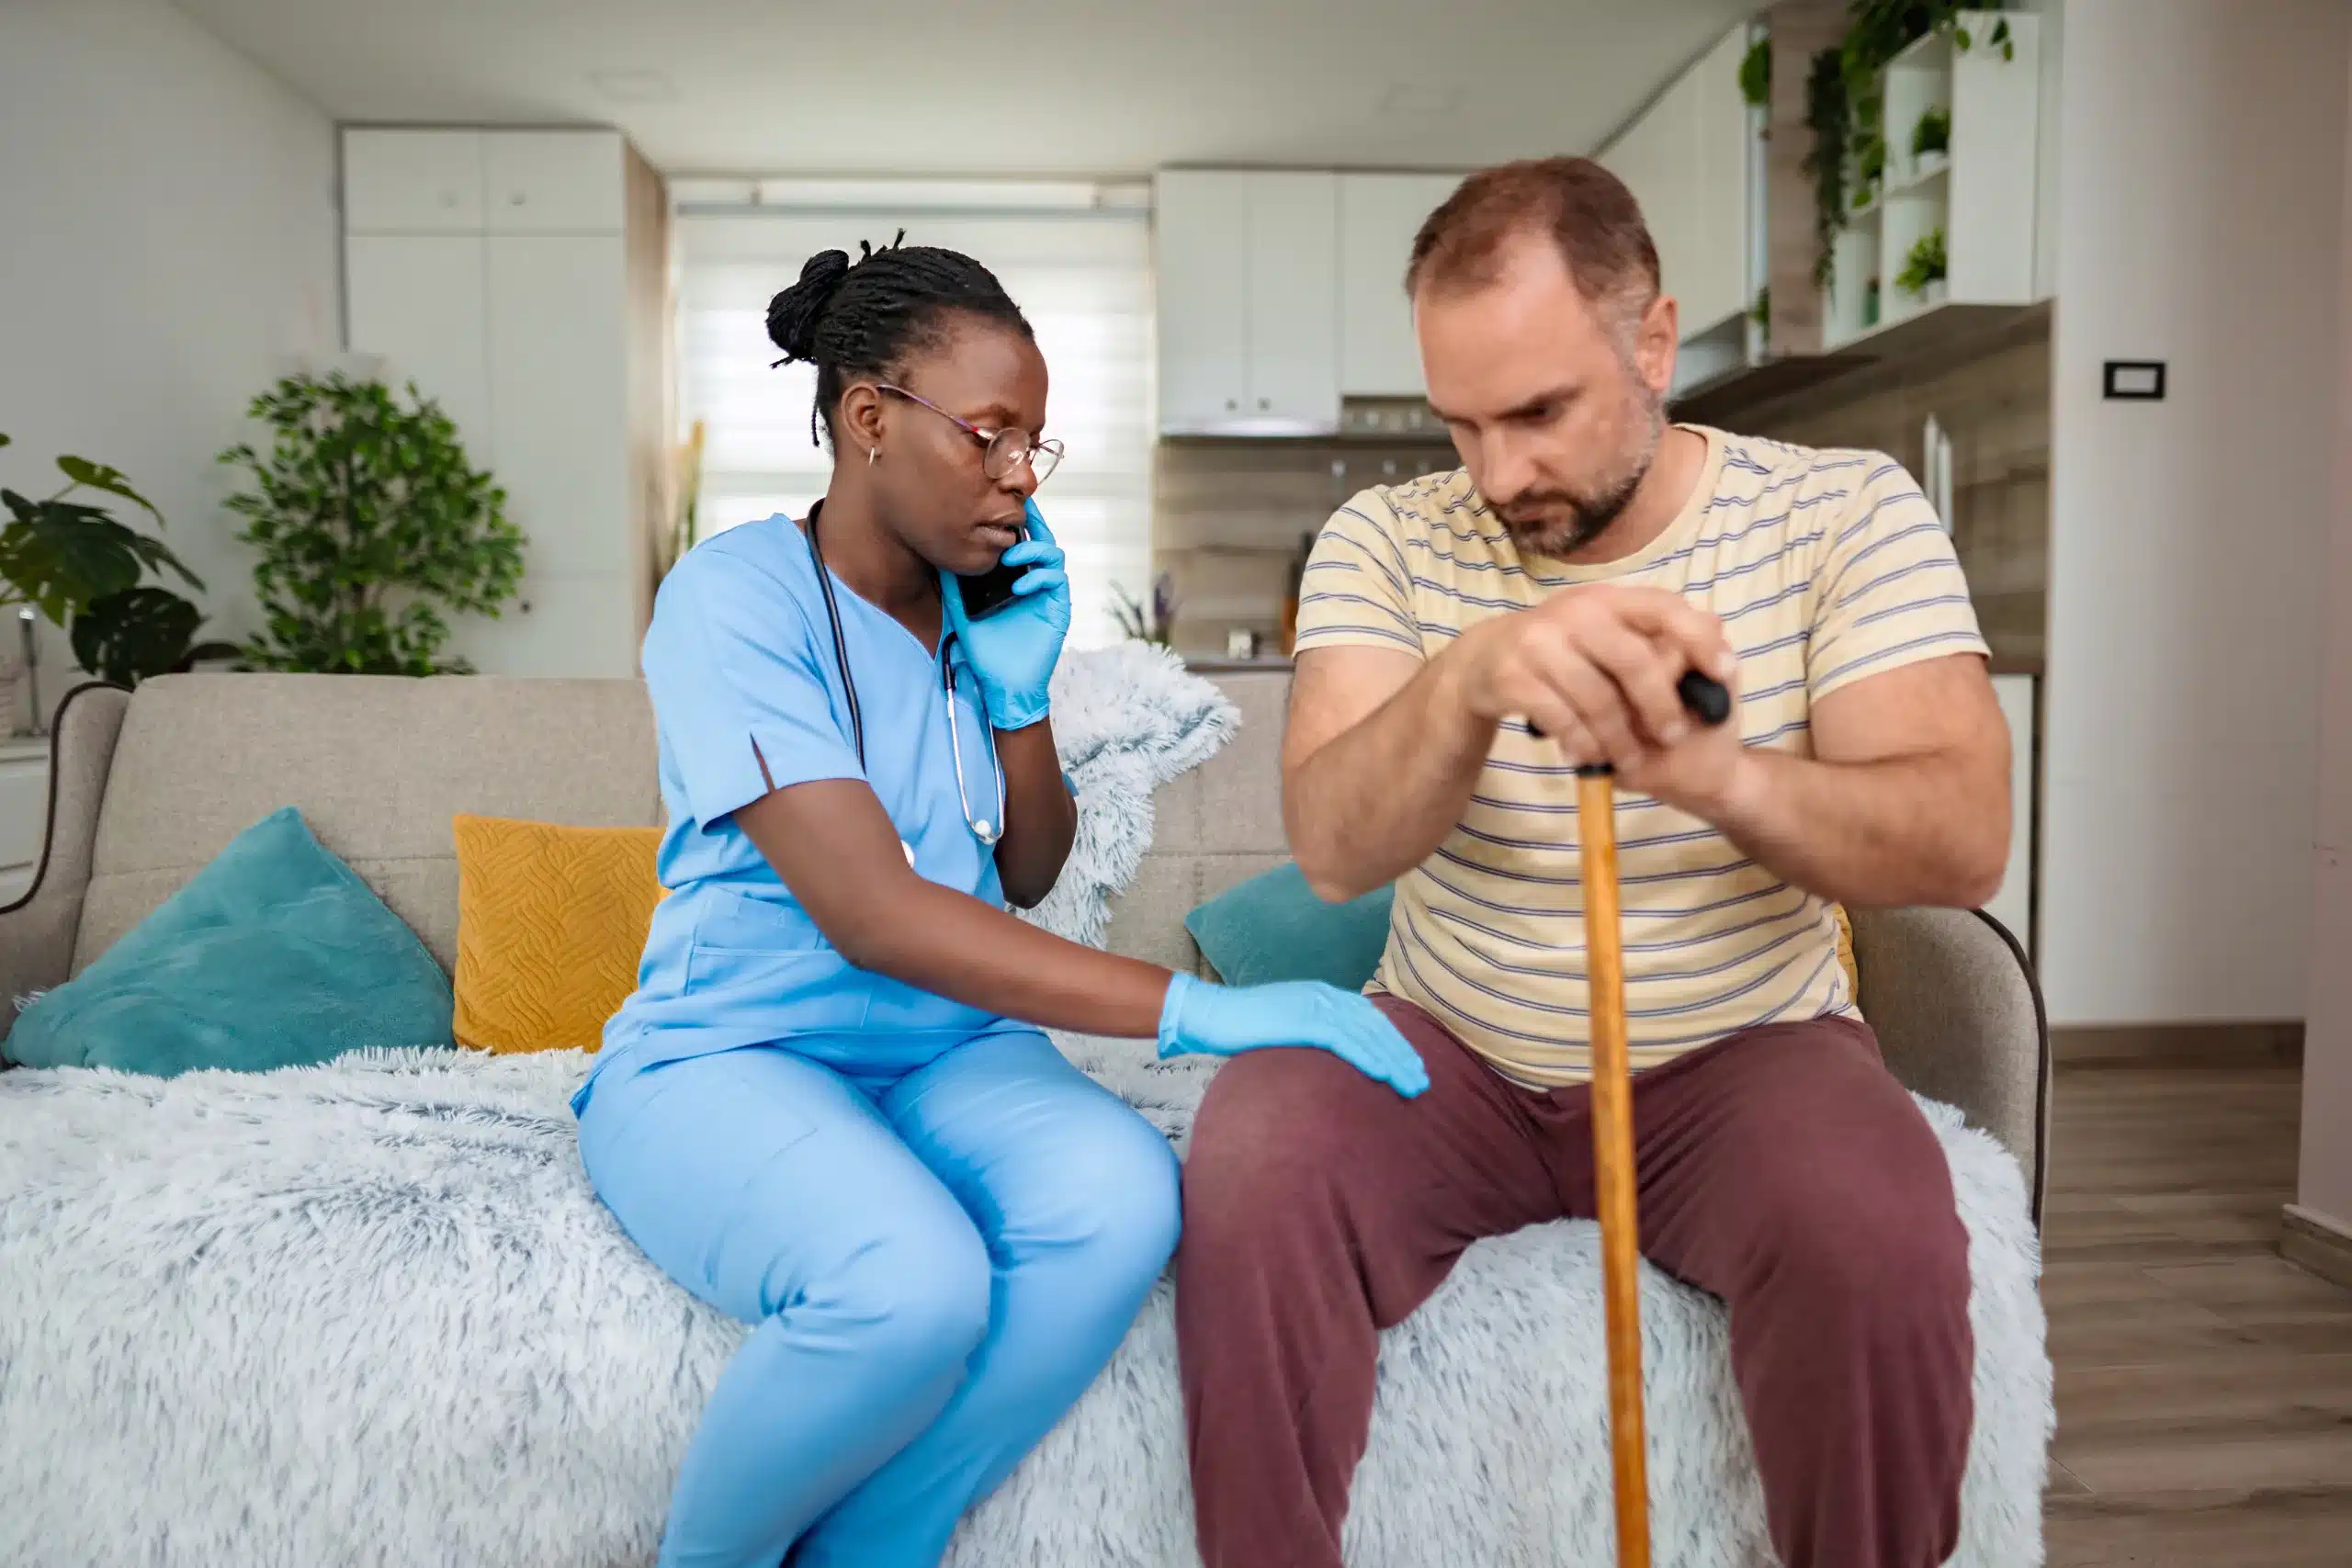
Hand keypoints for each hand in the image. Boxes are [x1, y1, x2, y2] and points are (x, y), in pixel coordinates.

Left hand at [946, 498, 1070, 730]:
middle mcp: (1034, 580)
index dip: (1016, 520)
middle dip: (1031, 522)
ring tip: (1009, 557)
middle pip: (1041, 539)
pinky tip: (1019, 586)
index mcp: (1015, 577)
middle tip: (1016, 512)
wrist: (1003, 683)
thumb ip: (955, 584)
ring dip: (1032, 549)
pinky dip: (1038, 576)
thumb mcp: (962, 611)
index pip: (1019, 541)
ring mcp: (1047, 593)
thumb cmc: (986, 650)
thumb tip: (942, 554)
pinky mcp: (1058, 607)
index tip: (1003, 502)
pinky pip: (1056, 579)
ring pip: (1053, 554)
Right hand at [1156, 972, 1427, 1097]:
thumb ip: (1311, 1034)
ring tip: (1413, 1085)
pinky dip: (1368, 1057)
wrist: (1210, 1015)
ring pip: (1366, 1034)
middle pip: (1375, 1026)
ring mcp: (1314, 1006)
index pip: (1370, 1018)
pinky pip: (1344, 1040)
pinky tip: (1385, 1074)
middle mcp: (1324, 995)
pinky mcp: (1303, 1021)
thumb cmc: (1242, 1027)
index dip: (1395, 1042)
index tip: (1412, 1065)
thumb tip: (1331, 1059)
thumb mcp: (1285, 1026)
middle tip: (1423, 1081)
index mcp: (1323, 995)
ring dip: (1394, 1060)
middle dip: (1403, 1054)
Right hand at [1455, 584, 1743, 812]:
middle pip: (1632, 660)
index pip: (1663, 607)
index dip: (1698, 638)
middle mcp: (1574, 613)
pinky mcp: (1514, 678)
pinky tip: (1588, 756)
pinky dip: (1581, 743)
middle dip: (1660, 704)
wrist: (1482, 660)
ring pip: (1597, 699)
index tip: (1726, 671)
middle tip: (1674, 736)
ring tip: (1630, 759)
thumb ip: (1654, 632)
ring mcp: (1539, 644)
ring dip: (1620, 737)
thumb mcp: (1603, 630)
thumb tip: (1721, 630)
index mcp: (1606, 598)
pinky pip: (1562, 719)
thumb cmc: (1561, 647)